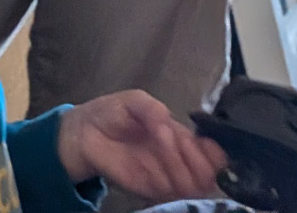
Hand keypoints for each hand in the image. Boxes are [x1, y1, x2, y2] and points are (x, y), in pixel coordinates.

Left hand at [55, 90, 227, 201]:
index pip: (211, 149)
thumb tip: (168, 127)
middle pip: (207, 172)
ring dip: (184, 178)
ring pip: (193, 187)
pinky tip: (158, 177)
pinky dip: (168, 189)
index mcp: (180, 135)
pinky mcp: (150, 190)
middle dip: (199, 165)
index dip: (212, 151)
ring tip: (165, 163)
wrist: (84, 134)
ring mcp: (166, 177)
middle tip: (179, 154)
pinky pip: (170, 196)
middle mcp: (178, 159)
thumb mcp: (134, 100)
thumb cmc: (112, 113)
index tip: (205, 147)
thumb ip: (153, 109)